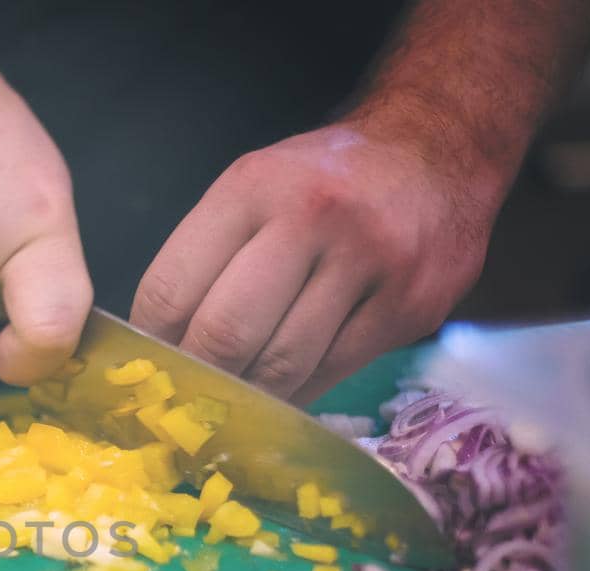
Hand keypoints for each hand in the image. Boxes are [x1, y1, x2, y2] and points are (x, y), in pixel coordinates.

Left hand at [131, 119, 504, 403]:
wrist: (439, 148)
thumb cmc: (325, 180)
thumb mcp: (255, 186)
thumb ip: (207, 255)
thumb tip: (160, 344)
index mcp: (255, 187)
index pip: (173, 288)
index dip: (152, 343)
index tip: (150, 368)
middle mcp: (313, 218)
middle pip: (226, 334)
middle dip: (200, 379)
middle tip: (189, 400)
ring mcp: (370, 263)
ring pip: (283, 364)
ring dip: (250, 395)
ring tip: (234, 403)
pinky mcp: (411, 304)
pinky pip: (334, 371)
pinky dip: (299, 392)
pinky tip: (284, 392)